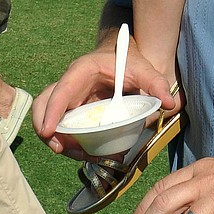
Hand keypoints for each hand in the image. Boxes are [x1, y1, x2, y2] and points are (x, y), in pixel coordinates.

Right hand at [32, 44, 177, 156]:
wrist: (124, 58)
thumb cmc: (129, 61)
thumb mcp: (144, 69)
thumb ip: (156, 83)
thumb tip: (169, 103)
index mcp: (82, 71)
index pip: (60, 90)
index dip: (51, 111)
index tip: (49, 131)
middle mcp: (69, 84)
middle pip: (43, 105)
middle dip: (45, 128)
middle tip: (60, 149)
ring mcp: (69, 99)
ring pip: (50, 119)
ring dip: (59, 140)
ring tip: (80, 155)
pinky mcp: (73, 111)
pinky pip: (62, 128)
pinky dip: (70, 142)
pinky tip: (87, 153)